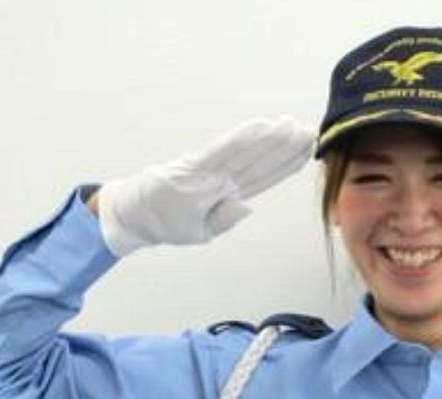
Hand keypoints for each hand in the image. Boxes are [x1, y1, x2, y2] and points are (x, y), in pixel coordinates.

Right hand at [96, 116, 314, 256]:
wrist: (131, 219)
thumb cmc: (166, 223)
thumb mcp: (200, 231)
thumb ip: (224, 219)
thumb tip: (248, 207)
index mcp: (227, 194)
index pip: (265, 178)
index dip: (288, 164)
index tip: (309, 150)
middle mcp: (222, 180)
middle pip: (261, 163)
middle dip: (286, 147)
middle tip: (310, 129)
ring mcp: (208, 173)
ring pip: (247, 155)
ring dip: (271, 140)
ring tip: (293, 125)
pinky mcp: (192, 168)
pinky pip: (222, 152)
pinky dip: (242, 139)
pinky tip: (261, 127)